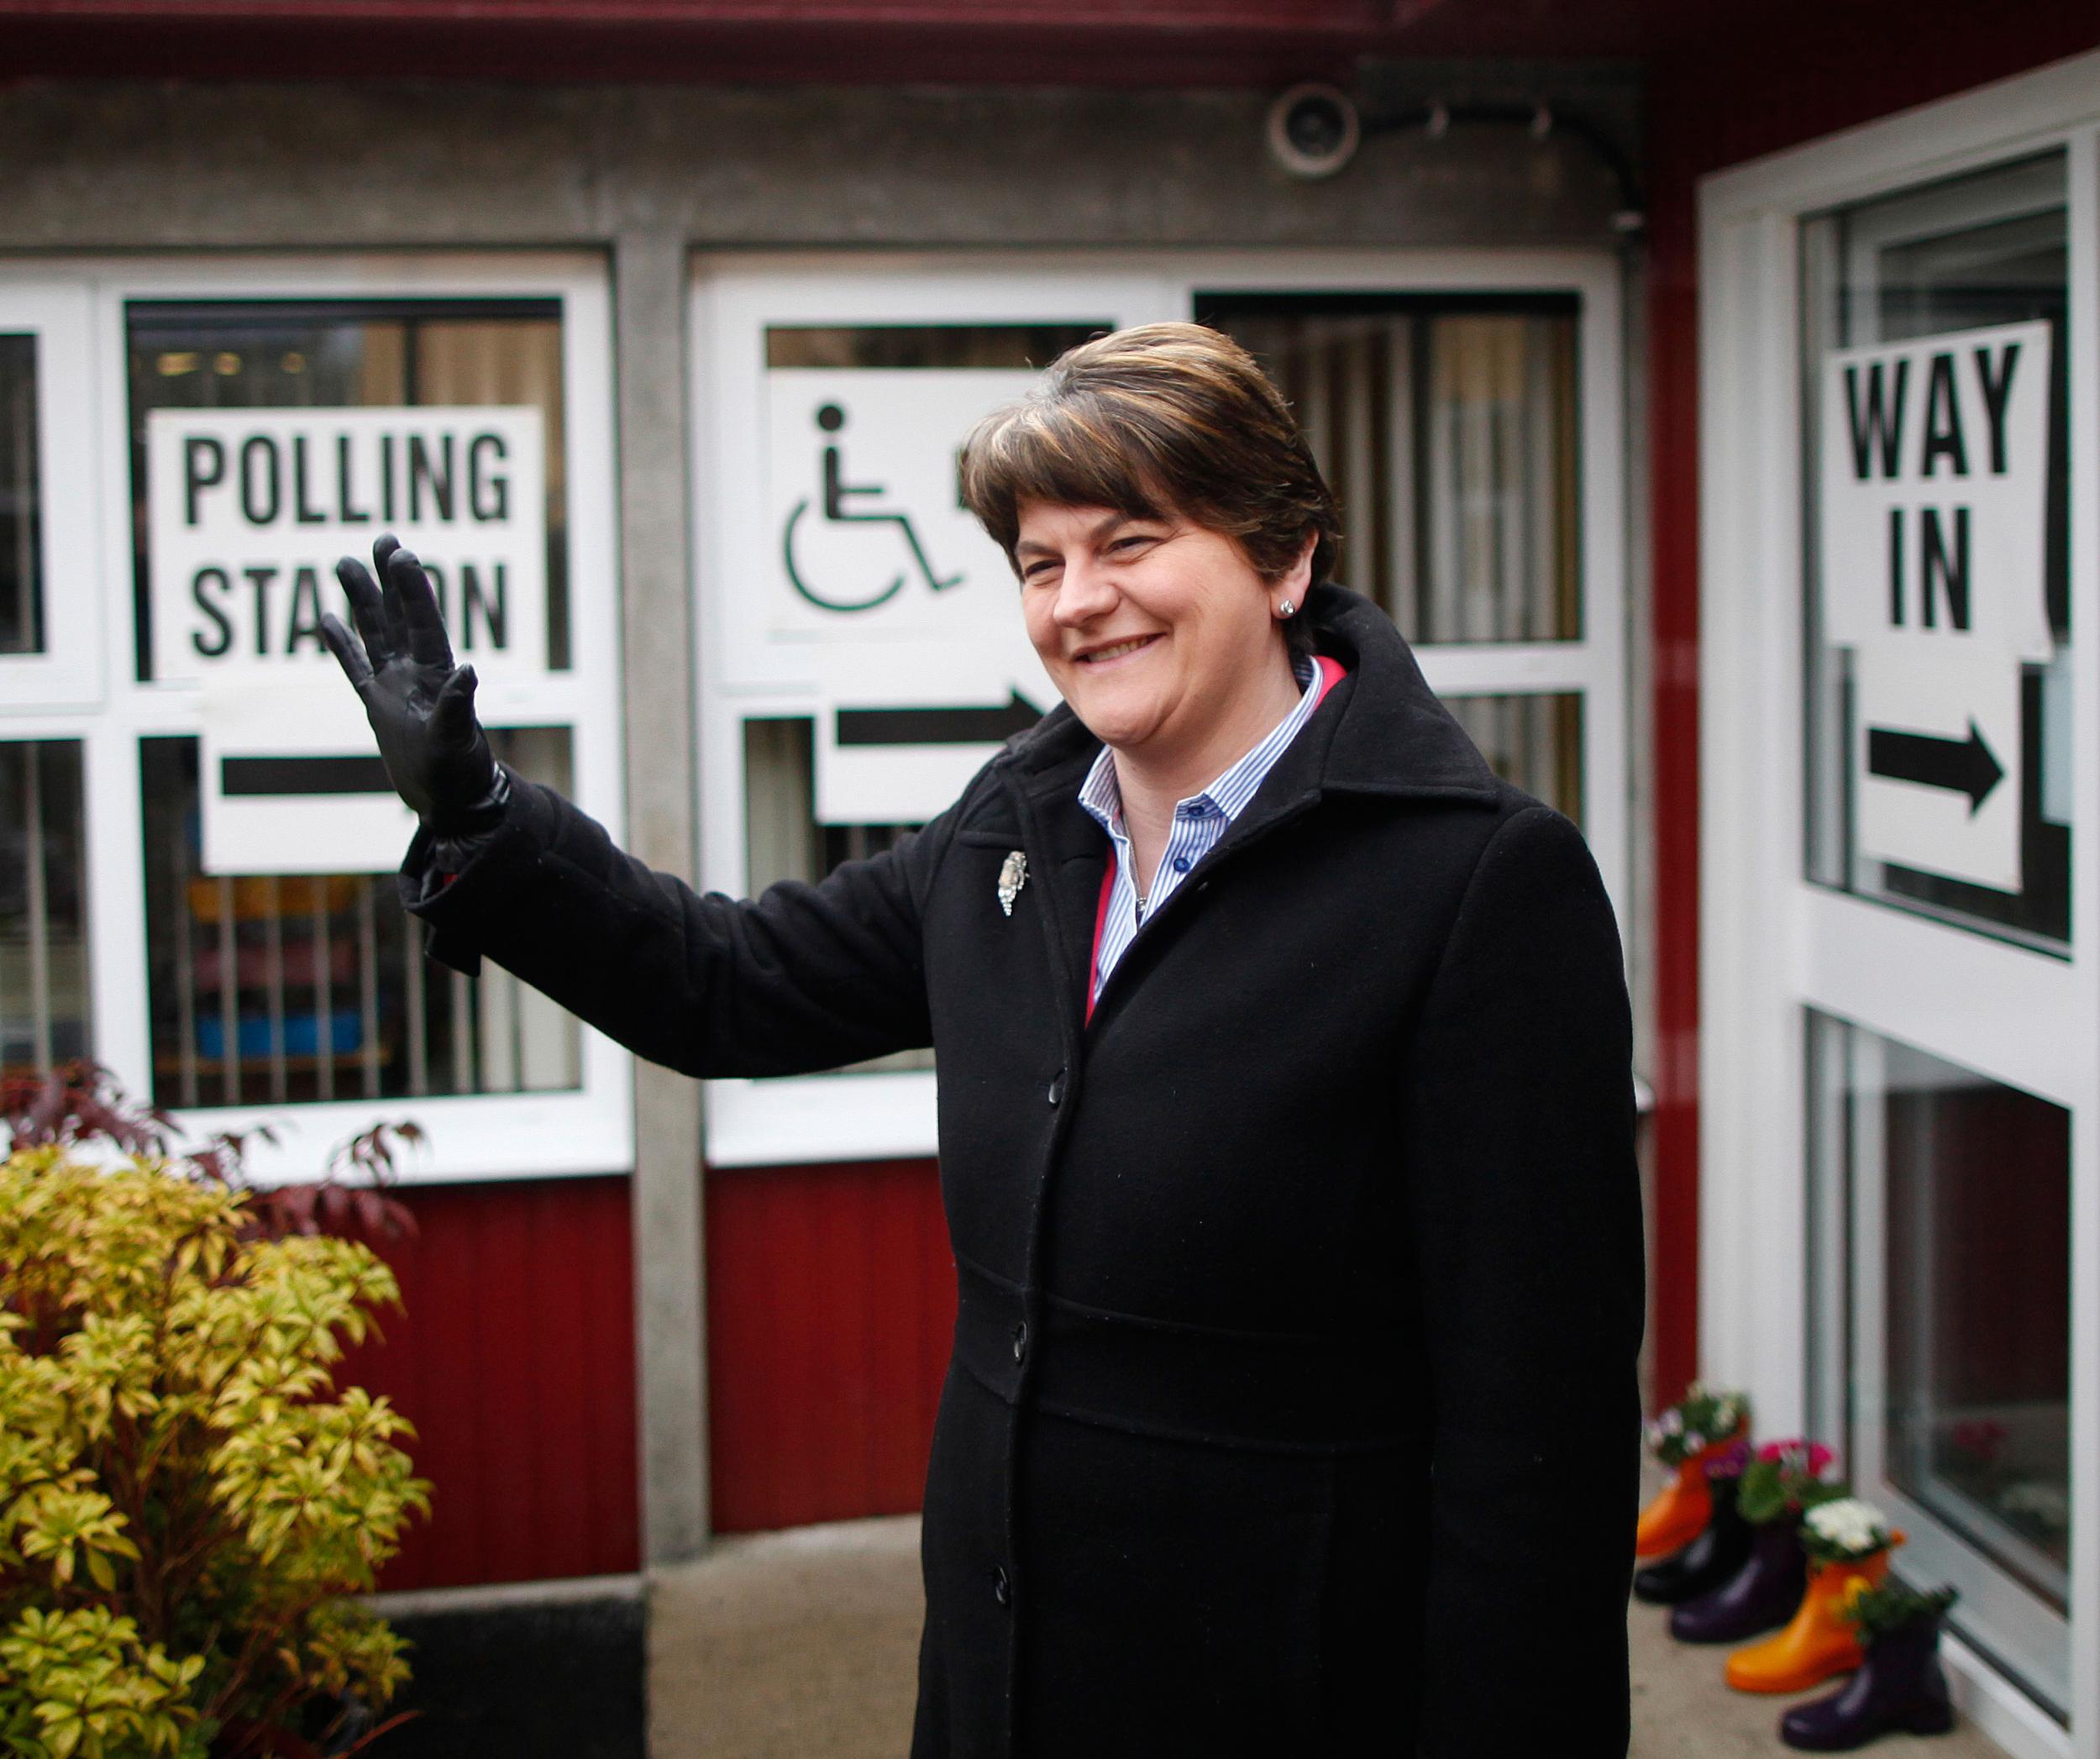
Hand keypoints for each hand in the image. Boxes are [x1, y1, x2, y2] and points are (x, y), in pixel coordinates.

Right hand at [320, 534, 507, 838]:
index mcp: (438, 677)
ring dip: (363, 602)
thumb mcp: (458, 744)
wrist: (451, 805)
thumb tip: (466, 670)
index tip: (402, 555)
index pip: (423, 624)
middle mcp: (418, 675)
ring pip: (375, 635)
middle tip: (383, 538)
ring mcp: (396, 688)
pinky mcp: (379, 707)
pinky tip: (326, 619)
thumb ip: (458, 708)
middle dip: (391, 580)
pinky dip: (343, 647)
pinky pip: (356, 669)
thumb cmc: (461, 777)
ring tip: (345, 564)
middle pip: (400, 618)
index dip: (413, 591)